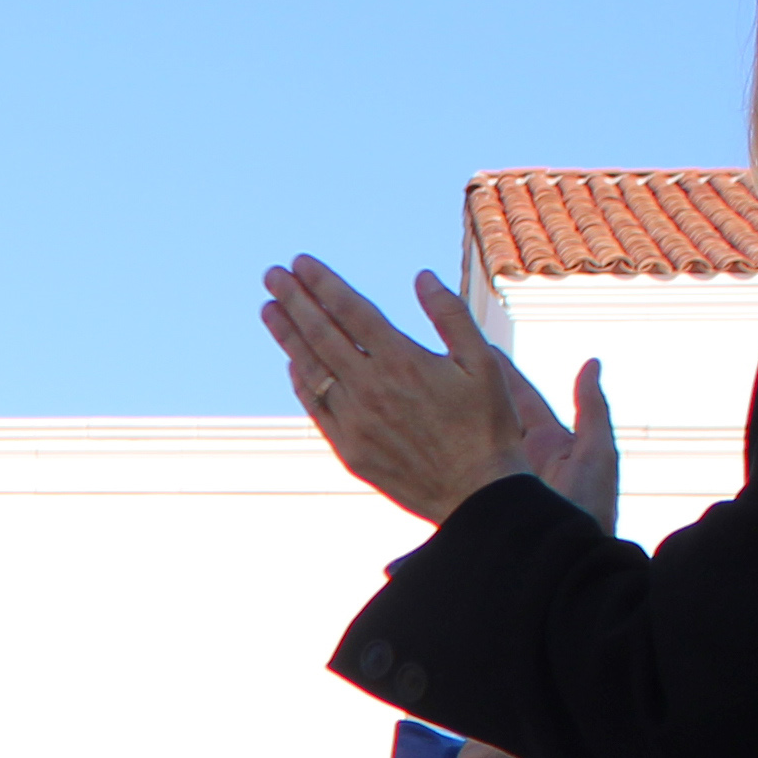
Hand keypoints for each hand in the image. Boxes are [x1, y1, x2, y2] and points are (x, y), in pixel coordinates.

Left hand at [259, 258, 616, 529]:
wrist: (476, 494)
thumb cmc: (488, 425)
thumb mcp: (483, 363)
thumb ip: (451, 316)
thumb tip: (422, 277)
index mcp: (403, 359)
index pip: (351, 310)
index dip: (323, 284)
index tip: (300, 264)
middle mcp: (371, 387)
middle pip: (322, 334)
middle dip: (294, 300)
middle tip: (271, 275)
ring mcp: (355, 420)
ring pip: (312, 369)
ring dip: (288, 337)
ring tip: (269, 310)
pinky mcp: (349, 449)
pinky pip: (317, 408)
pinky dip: (302, 382)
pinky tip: (292, 364)